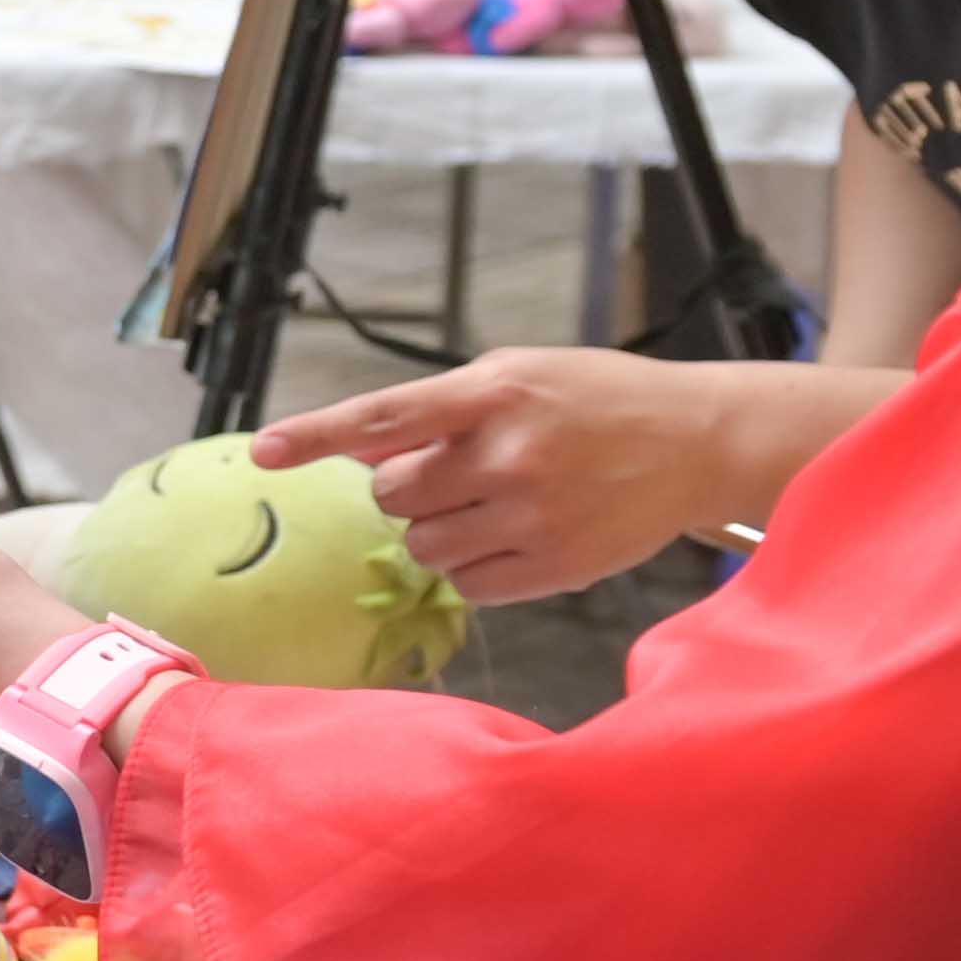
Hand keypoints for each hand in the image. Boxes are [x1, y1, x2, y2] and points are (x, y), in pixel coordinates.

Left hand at [250, 350, 735, 604]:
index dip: (316, 436)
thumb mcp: (517, 375)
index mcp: (492, 393)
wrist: (694, 440)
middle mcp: (508, 455)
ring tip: (493, 503)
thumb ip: (439, 410)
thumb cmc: (595, 400)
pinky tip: (514, 537)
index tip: (265, 452)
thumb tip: (360, 449)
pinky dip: (474, 567)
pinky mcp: (556, 565)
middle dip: (410, 488)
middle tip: (458, 473)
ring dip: (439, 530)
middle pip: (393, 495)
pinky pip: (468, 585)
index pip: (383, 418)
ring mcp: (532, 515)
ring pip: (423, 546)